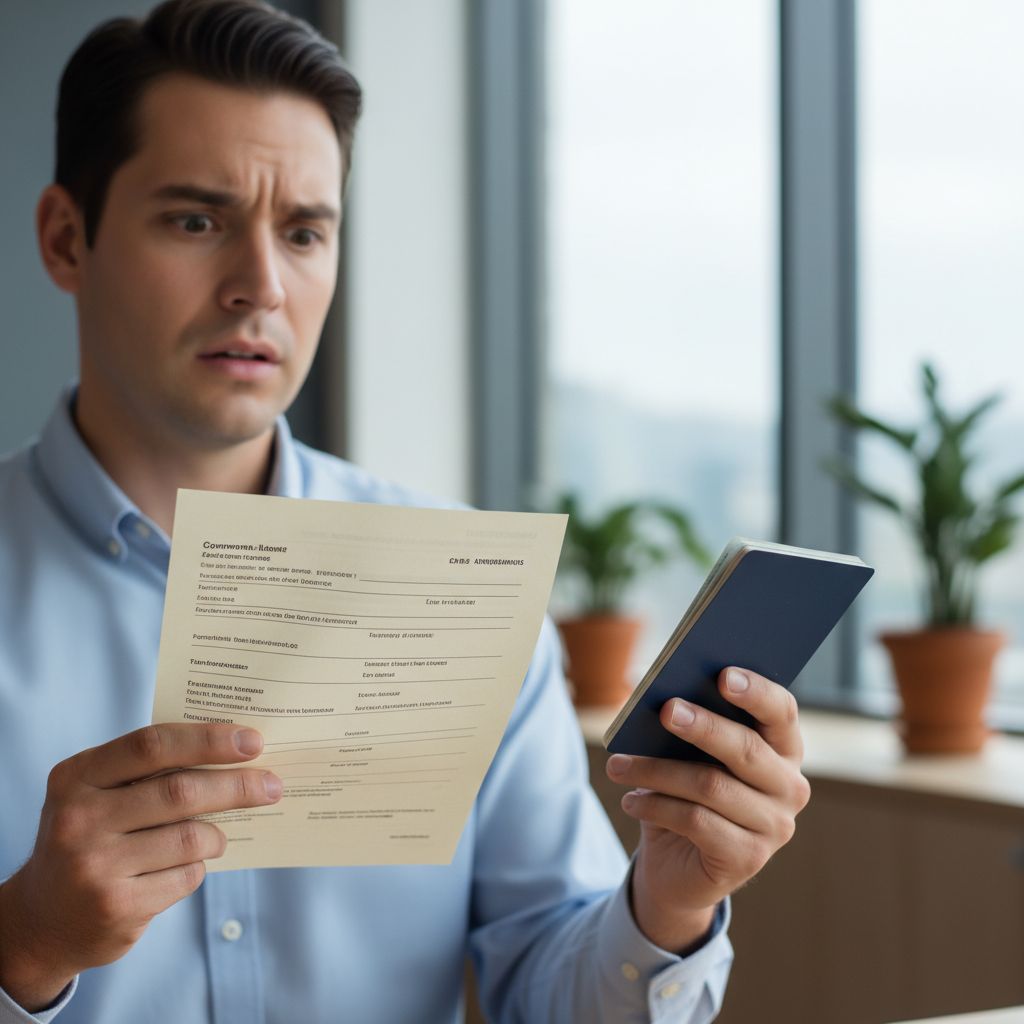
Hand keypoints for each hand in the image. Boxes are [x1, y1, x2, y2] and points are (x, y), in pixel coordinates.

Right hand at [0, 723, 281, 1010]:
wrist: (42, 920)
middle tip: (272, 784)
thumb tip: (235, 750)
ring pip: (190, 838)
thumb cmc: (90, 837)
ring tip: (218, 837)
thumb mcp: (98, 793)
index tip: (253, 740)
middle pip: (181, 791)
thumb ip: (150, 770)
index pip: (153, 744)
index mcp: (77, 776)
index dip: (208, 739)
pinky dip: (196, 869)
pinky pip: (185, 877)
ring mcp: (94, 867)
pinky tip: (183, 869)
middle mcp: (79, 819)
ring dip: (217, 836)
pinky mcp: (115, 907)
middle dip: (237, 786)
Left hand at [606, 667, 809, 951]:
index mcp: (782, 747)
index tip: (723, 674)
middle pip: (746, 748)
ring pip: (711, 786)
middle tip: (664, 710)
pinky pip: (696, 822)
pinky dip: (656, 806)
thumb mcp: (686, 753)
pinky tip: (630, 799)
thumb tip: (664, 698)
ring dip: (657, 771)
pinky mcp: (749, 858)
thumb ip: (689, 723)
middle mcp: (789, 786)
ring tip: (617, 765)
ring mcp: (775, 826)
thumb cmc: (684, 789)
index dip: (756, 692)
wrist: (678, 863)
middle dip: (702, 726)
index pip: (781, 711)